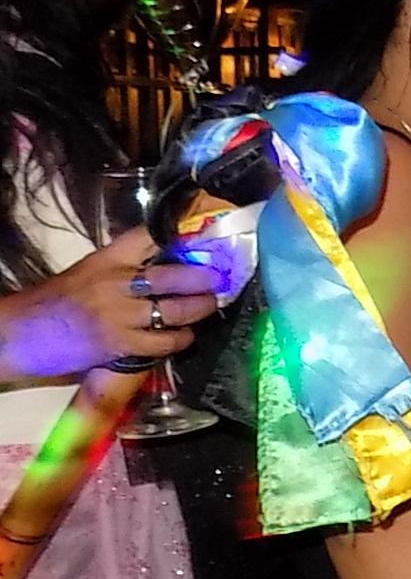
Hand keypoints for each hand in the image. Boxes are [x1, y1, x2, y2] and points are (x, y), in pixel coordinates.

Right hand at [0, 230, 219, 378]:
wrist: (18, 332)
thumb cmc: (54, 301)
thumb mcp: (88, 271)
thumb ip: (124, 267)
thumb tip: (166, 263)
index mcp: (108, 258)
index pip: (151, 236)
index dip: (183, 233)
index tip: (207, 236)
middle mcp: (117, 282)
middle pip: (175, 275)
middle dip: (204, 277)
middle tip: (222, 278)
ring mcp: (120, 314)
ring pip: (176, 309)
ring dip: (201, 308)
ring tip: (212, 304)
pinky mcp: (119, 344)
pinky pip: (163, 341)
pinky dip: (181, 339)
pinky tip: (186, 336)